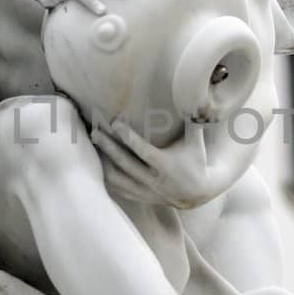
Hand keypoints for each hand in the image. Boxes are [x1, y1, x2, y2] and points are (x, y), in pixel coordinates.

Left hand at [92, 119, 217, 209]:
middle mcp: (154, 180)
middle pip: (125, 163)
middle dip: (108, 147)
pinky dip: (107, 176)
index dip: (128, 137)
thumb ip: (193, 120)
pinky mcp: (140, 197)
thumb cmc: (196, 160)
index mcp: (166, 165)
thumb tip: (194, 97)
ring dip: (103, 162)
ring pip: (117, 178)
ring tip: (94, 145)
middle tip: (95, 131)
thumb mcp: (196, 141)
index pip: (143, 151)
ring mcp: (145, 191)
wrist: (199, 193)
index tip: (115, 123)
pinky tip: (99, 162)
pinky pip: (117, 188)